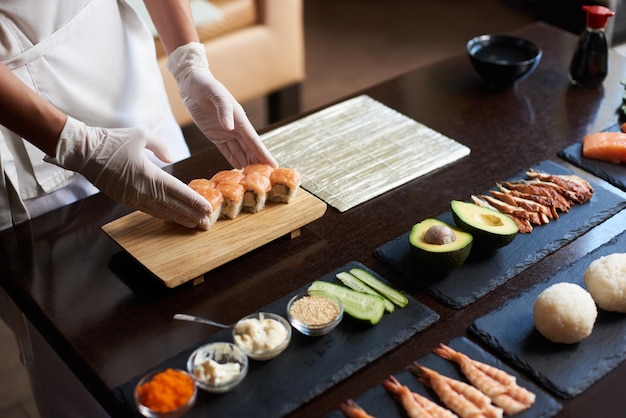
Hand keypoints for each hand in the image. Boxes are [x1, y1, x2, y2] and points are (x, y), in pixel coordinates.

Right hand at [45, 117, 212, 228]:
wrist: (82, 151)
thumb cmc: (112, 140)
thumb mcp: (141, 135)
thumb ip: (161, 147)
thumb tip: (171, 158)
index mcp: (150, 175)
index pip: (179, 192)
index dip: (195, 202)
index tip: (208, 209)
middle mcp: (143, 190)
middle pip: (173, 206)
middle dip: (191, 215)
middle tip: (206, 224)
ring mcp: (133, 197)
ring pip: (161, 212)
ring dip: (178, 219)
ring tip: (192, 225)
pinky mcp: (125, 199)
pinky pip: (148, 210)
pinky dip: (162, 215)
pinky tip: (171, 218)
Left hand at [166, 42, 276, 168]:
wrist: (192, 83)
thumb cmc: (205, 86)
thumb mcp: (215, 94)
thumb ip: (224, 110)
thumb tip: (230, 127)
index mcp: (239, 119)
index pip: (254, 141)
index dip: (263, 154)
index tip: (274, 166)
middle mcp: (236, 128)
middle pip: (250, 149)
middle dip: (259, 163)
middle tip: (268, 179)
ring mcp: (227, 133)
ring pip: (241, 152)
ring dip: (248, 164)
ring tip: (256, 179)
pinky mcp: (216, 136)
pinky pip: (228, 151)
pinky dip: (235, 160)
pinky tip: (240, 170)